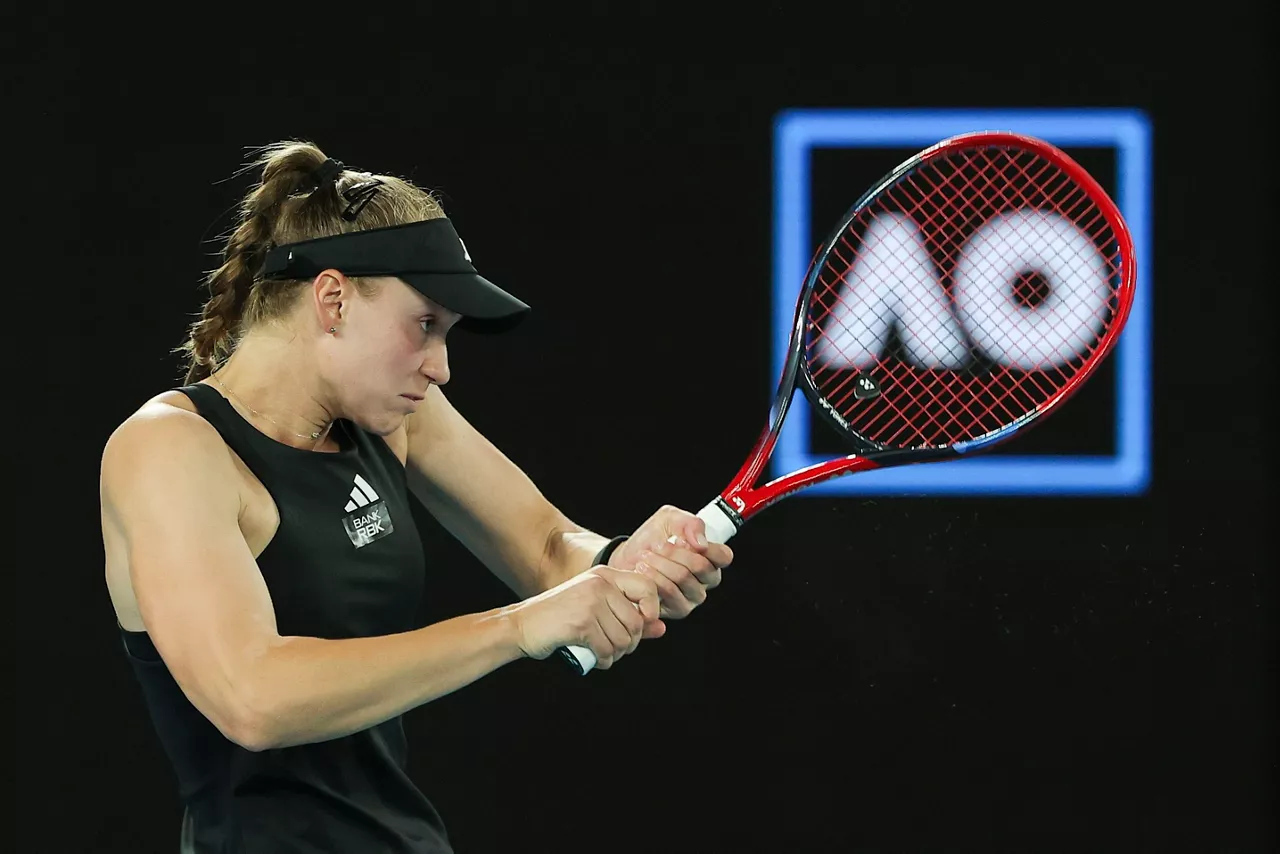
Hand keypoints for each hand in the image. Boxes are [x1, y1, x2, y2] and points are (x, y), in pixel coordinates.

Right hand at [511, 566, 664, 668]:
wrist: (522, 625)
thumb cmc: (560, 619)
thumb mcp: (596, 610)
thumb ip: (629, 617)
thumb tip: (661, 629)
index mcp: (605, 575)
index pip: (647, 587)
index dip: (652, 609)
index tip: (640, 625)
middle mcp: (600, 584)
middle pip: (637, 622)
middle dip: (630, 643)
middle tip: (613, 647)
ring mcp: (590, 602)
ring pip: (624, 640)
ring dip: (615, 654)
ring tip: (601, 652)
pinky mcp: (581, 623)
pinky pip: (606, 650)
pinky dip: (602, 661)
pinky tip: (592, 658)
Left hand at [609, 505, 733, 618]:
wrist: (626, 558)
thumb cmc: (651, 539)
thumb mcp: (669, 519)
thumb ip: (689, 523)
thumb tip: (700, 543)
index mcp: (710, 557)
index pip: (723, 556)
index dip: (706, 547)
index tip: (682, 540)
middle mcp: (706, 580)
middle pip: (701, 567)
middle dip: (674, 553)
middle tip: (657, 546)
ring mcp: (693, 596)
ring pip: (683, 578)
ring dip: (660, 564)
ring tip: (646, 556)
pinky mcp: (678, 609)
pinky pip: (670, 593)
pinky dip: (654, 577)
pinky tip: (643, 570)